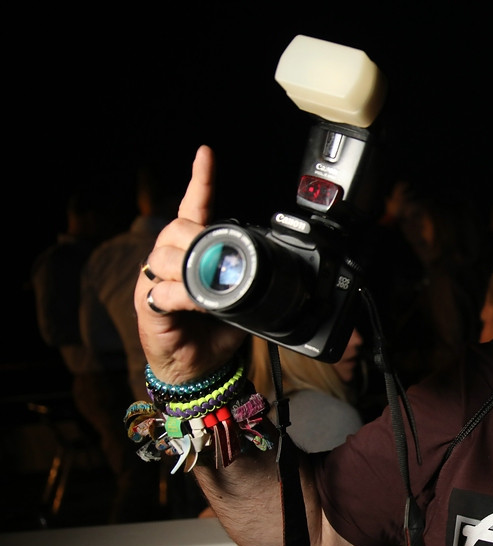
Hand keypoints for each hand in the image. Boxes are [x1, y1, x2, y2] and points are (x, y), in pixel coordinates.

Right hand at [135, 146, 247, 384]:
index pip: (194, 209)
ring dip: (194, 268)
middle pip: (178, 231)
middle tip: (222, 256)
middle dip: (202, 238)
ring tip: (213, 284)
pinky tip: (199, 300)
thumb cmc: (216, 331)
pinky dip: (186, 294)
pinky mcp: (148, 305)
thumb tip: (270, 267)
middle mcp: (168, 261)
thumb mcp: (242, 301)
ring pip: (169, 256)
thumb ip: (248, 281)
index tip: (206, 155)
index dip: (201, 182)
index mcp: (192, 253)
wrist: (199, 369)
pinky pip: (165, 290)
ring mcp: (155, 281)